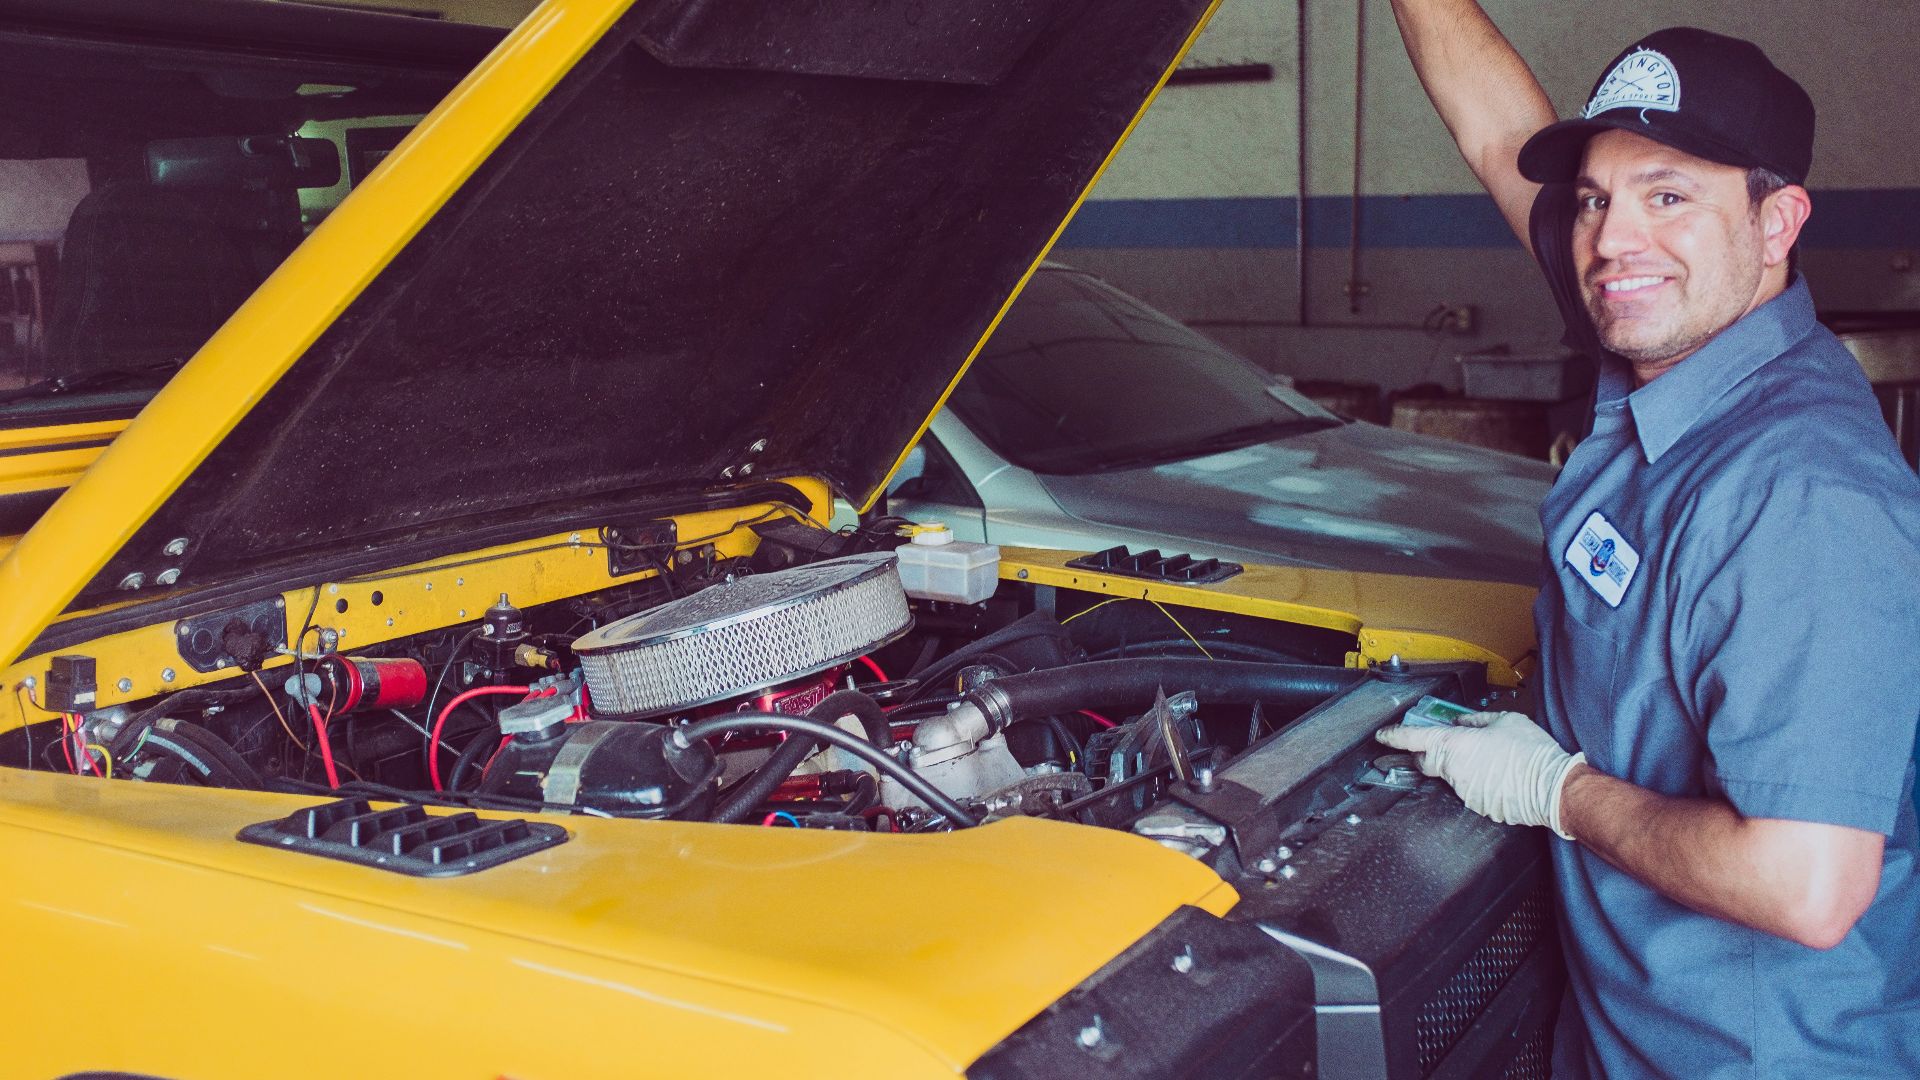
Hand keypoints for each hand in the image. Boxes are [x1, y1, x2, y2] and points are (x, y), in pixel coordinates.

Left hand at [1376, 711, 1585, 838]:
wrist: (1553, 787)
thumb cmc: (1531, 751)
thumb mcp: (1505, 721)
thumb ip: (1476, 720)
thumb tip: (1462, 722)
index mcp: (1455, 744)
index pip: (1414, 739)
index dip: (1395, 737)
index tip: (1383, 736)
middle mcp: (1453, 770)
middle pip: (1426, 762)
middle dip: (1428, 754)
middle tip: (1445, 746)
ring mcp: (1464, 791)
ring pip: (1451, 777)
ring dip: (1462, 768)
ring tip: (1491, 760)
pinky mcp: (1477, 806)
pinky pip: (1470, 791)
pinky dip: (1478, 783)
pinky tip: (1499, 776)